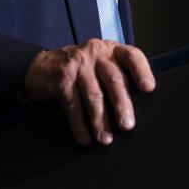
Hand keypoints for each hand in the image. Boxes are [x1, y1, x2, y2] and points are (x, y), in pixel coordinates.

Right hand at [22, 39, 154, 145]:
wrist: (40, 67)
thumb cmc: (78, 70)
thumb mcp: (99, 65)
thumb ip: (116, 76)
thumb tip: (135, 108)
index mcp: (110, 50)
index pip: (131, 56)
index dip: (141, 71)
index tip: (148, 88)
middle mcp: (95, 52)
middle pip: (114, 79)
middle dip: (122, 105)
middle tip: (127, 125)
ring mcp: (78, 64)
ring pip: (94, 95)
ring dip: (100, 121)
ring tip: (105, 139)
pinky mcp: (62, 78)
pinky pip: (73, 105)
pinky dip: (80, 124)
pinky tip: (85, 137)